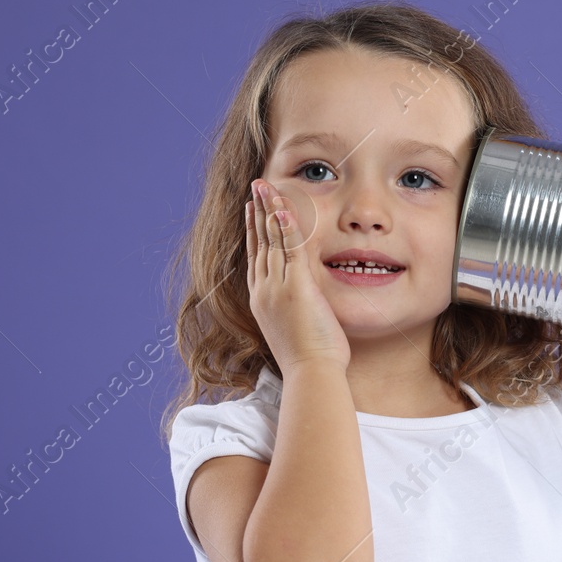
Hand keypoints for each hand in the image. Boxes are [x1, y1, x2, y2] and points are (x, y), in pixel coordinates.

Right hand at [246, 178, 350, 372]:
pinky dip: (286, 228)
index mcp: (262, 300)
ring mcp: (278, 288)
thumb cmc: (309, 361)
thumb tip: (304, 304)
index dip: (253, 230)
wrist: (310, 375)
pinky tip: (282, 208)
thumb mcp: (295, 329)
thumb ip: (296, 309)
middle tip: (255, 187)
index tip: (251, 210)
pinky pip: (290, 250)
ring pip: (271, 241)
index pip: (255, 256)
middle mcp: (265, 291)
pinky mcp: (296, 288)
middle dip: (257, 211)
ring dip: (269, 210)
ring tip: (265, 186)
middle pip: (259, 242)